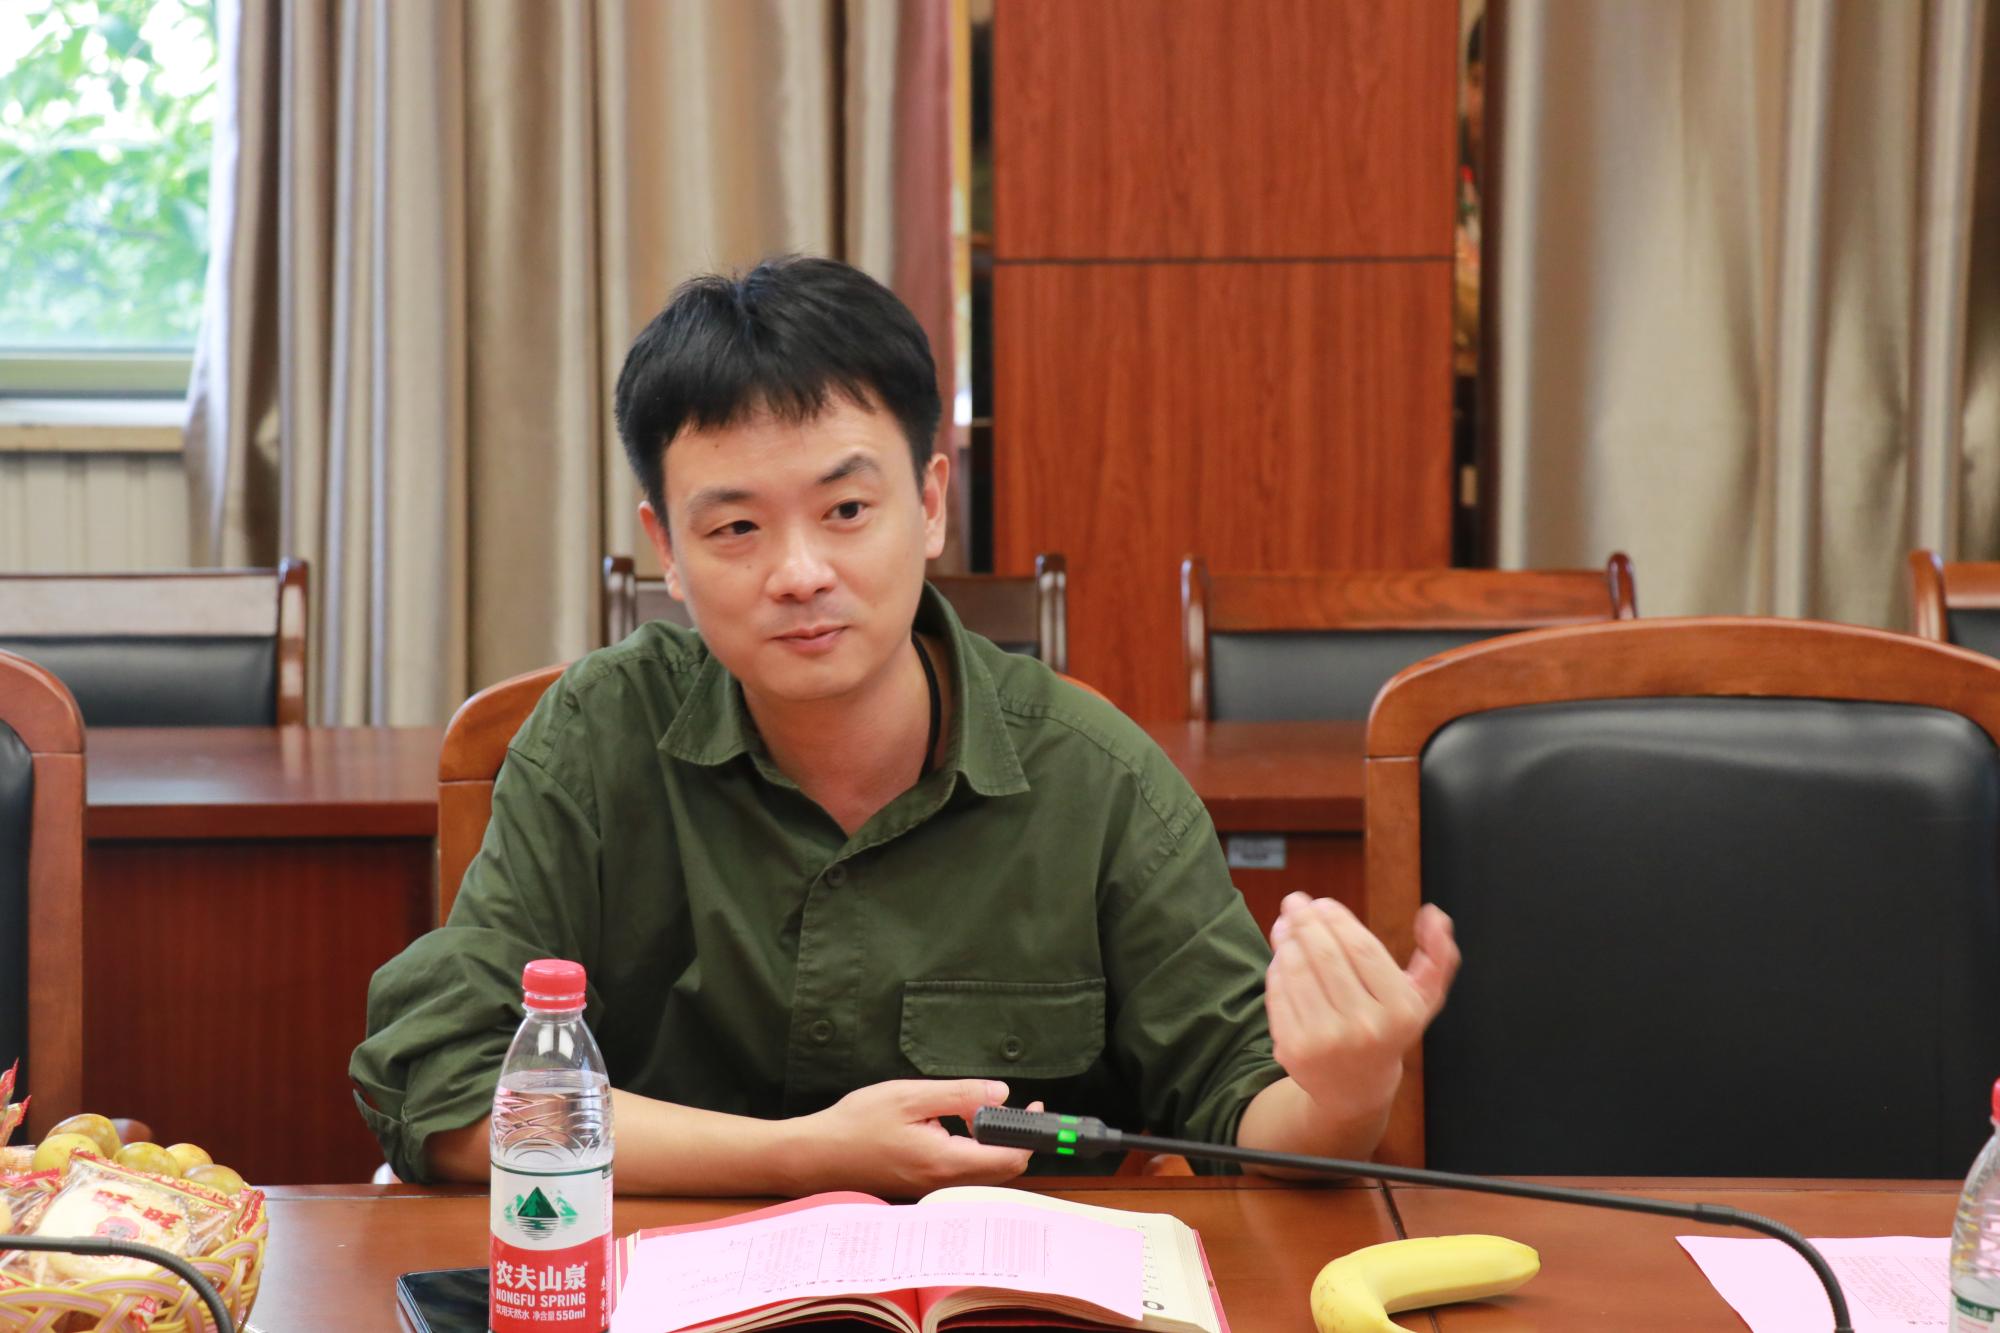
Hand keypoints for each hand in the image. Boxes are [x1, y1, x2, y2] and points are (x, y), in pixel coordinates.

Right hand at [788, 1079, 1043, 1197]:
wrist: (815, 1156)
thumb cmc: (856, 1123)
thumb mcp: (909, 1096)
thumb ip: (959, 1095)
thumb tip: (1001, 1094)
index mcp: (944, 1161)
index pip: (1008, 1157)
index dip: (1027, 1132)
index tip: (1032, 1106)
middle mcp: (943, 1183)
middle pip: (1002, 1169)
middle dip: (1014, 1138)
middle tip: (1011, 1106)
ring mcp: (932, 1189)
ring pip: (983, 1173)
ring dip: (994, 1145)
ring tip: (982, 1112)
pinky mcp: (922, 1187)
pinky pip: (962, 1174)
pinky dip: (973, 1152)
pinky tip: (957, 1127)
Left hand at [1265, 894, 1459, 1123]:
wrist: (1356, 1088)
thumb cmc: (1389, 1029)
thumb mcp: (1422, 999)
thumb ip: (1438, 956)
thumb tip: (1435, 916)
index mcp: (1400, 1011)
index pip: (1363, 950)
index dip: (1339, 919)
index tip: (1323, 902)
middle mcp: (1365, 1028)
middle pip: (1326, 956)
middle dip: (1306, 921)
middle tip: (1294, 901)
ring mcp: (1326, 1041)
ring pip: (1298, 971)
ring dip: (1287, 939)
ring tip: (1285, 924)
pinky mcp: (1294, 1049)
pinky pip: (1279, 994)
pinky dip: (1277, 968)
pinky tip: (1281, 955)